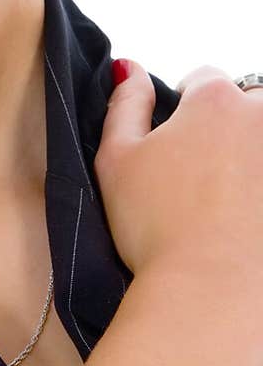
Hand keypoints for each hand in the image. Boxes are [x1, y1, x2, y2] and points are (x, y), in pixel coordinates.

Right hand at [93, 60, 262, 287]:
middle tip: (203, 174)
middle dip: (229, 126)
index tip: (174, 143)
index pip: (202, 78)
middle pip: (249, 102)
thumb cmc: (156, 228)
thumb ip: (124, 105)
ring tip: (231, 198)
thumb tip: (130, 69)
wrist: (211, 296)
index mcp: (216, 100)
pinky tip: (245, 218)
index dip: (182, 106)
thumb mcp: (115, 160)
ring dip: (252, 155)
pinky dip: (258, 193)